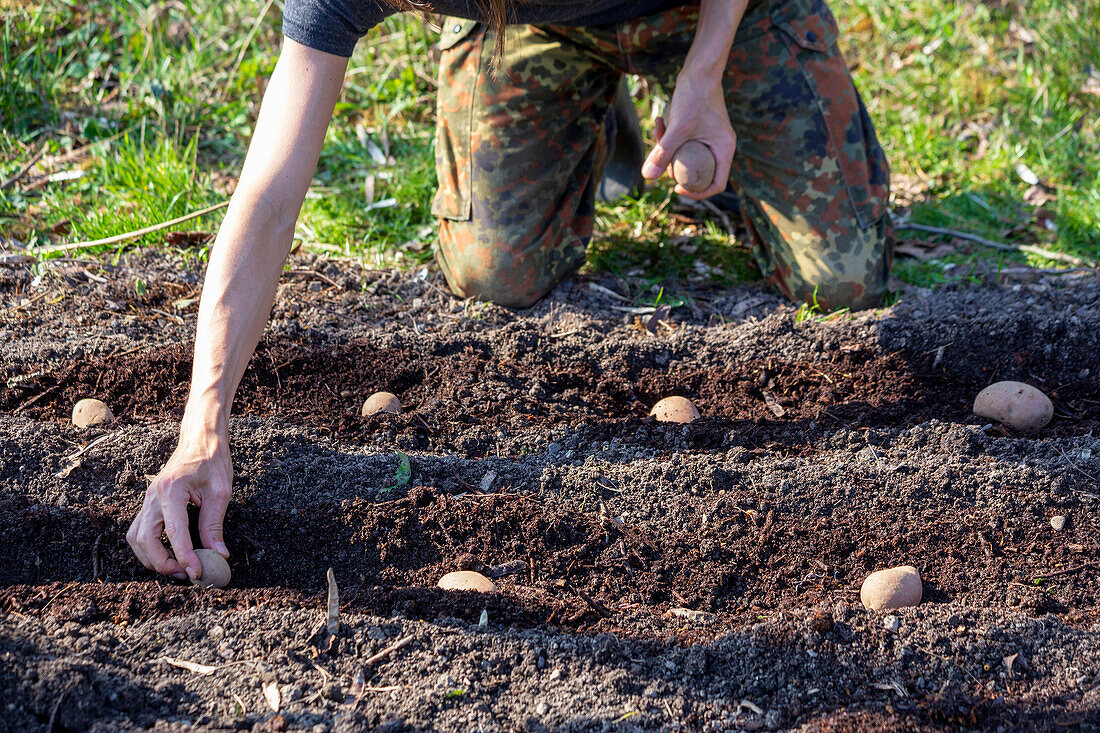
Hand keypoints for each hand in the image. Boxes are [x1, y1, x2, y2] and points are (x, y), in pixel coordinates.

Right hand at [127, 426, 232, 580]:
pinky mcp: (149, 504)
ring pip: (136, 539)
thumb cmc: (212, 461)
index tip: (197, 573)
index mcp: (171, 491)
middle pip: (145, 540)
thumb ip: (215, 524)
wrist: (200, 439)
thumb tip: (219, 555)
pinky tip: (170, 553)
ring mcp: (147, 500)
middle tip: (187, 574)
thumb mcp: (220, 492)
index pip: (174, 532)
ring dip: (153, 558)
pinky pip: (139, 531)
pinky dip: (149, 548)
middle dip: (163, 563)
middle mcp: (153, 496)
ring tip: (179, 567)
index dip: (185, 557)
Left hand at [641, 73, 735, 199]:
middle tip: (661, 159)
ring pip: (688, 155)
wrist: (698, 69)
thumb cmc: (694, 95)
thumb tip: (648, 177)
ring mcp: (710, 137)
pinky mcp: (700, 129)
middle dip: (677, 167)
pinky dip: (670, 135)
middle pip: (699, 172)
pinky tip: (659, 120)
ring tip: (658, 129)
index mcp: (724, 149)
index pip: (716, 184)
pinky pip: (684, 141)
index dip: (697, 193)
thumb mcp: (677, 127)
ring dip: (669, 148)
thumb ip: (663, 152)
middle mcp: (720, 146)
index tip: (676, 188)